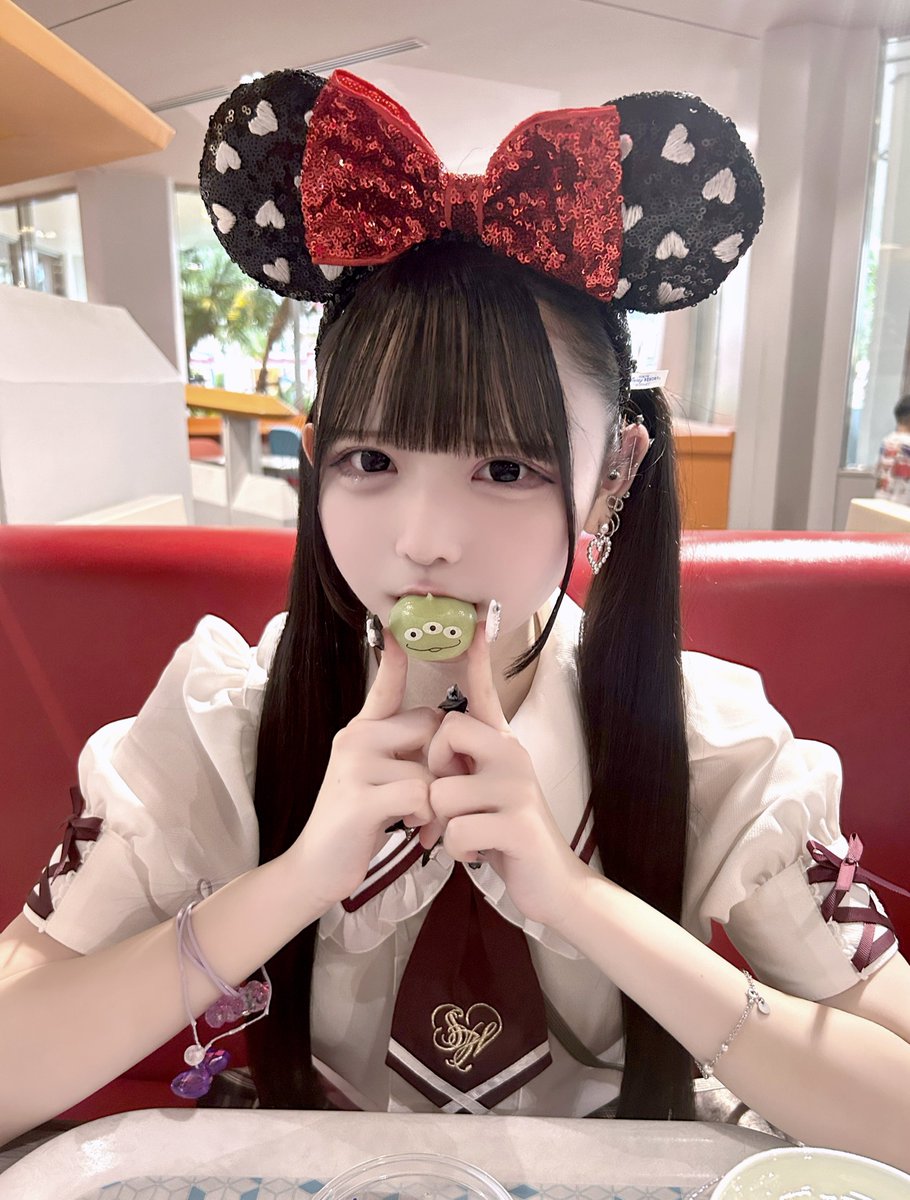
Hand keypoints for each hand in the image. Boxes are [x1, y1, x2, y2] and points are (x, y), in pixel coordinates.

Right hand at [289, 630, 441, 912]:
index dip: (395, 656)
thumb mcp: (375, 776)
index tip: (397, 625)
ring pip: (428, 768)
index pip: (384, 684)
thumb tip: (439, 732)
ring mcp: (354, 766)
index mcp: (361, 730)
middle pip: (430, 725)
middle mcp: (356, 738)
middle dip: (442, 762)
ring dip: (434, 801)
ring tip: (417, 822)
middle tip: (431, 798)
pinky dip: (423, 818)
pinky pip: (418, 795)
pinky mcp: (359, 798)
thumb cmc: (356, 823)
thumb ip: (399, 750)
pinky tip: (407, 829)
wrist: (316, 867)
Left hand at [425, 621, 590, 928]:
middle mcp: (513, 755)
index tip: (477, 617)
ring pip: (443, 794)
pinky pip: (457, 831)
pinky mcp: (517, 825)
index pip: (485, 691)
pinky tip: (478, 856)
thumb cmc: (507, 835)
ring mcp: (518, 788)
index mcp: (503, 743)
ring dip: (442, 828)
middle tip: (445, 807)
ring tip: (465, 839)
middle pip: (445, 733)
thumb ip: (465, 764)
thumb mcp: (486, 790)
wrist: (553, 884)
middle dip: (432, 775)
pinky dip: (457, 852)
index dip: (479, 656)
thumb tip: (434, 742)